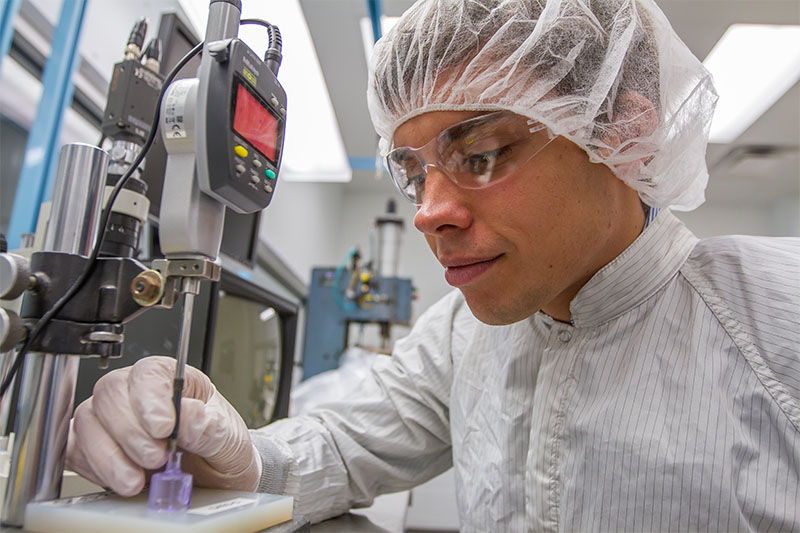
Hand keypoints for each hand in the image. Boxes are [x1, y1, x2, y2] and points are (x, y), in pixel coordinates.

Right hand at [67, 356, 260, 495]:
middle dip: (130, 430)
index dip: (150, 397)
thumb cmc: (220, 446)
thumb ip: (210, 427)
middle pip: (111, 393)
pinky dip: (95, 469)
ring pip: (88, 421)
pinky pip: (75, 451)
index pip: (149, 372)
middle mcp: (137, 394)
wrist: (216, 479)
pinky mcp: (96, 449)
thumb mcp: (229, 437)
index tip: (163, 427)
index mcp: (174, 379)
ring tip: (137, 479)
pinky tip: (121, 480)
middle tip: (155, 457)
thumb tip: (187, 417)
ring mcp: (113, 420)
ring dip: (109, 455)